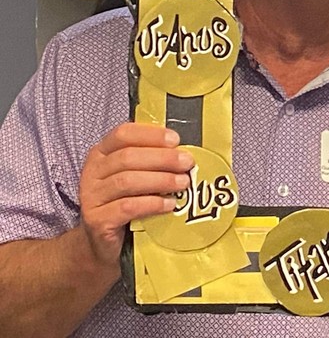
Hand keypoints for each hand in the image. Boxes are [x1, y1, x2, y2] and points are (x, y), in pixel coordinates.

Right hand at [78, 123, 193, 269]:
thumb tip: (183, 151)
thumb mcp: (134, 177)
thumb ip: (150, 161)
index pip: (122, 134)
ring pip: (127, 181)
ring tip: (183, 183)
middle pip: (127, 157)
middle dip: (162, 158)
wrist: (102, 244)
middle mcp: (92, 173)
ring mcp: (91, 197)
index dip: (150, 134)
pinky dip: (152, 204)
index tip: (175, 140)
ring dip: (160, 180)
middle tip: (187, 163)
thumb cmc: (124, 203)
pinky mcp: (97, 220)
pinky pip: (127, 207)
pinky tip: (170, 204)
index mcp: (101, 154)